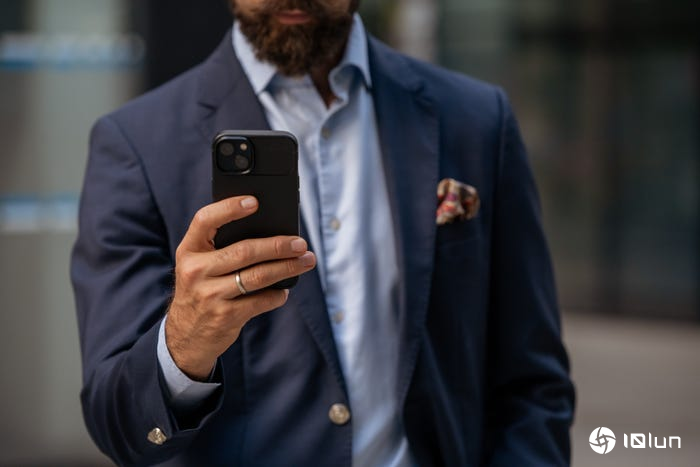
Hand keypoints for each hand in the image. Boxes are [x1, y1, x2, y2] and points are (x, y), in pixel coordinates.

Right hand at [165, 196, 315, 380]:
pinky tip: (284, 290)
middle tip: (300, 243)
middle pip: (244, 251)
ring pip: (257, 276)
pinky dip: (277, 295)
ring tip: (306, 261)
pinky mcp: (224, 316)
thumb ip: (220, 247)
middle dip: (278, 245)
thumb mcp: (198, 265)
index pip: (205, 220)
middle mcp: (195, 271)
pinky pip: (260, 301)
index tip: (255, 202)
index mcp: (188, 250)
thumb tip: (271, 231)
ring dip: (287, 268)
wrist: (185, 336)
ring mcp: (209, 295)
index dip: (229, 208)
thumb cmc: (201, 289)